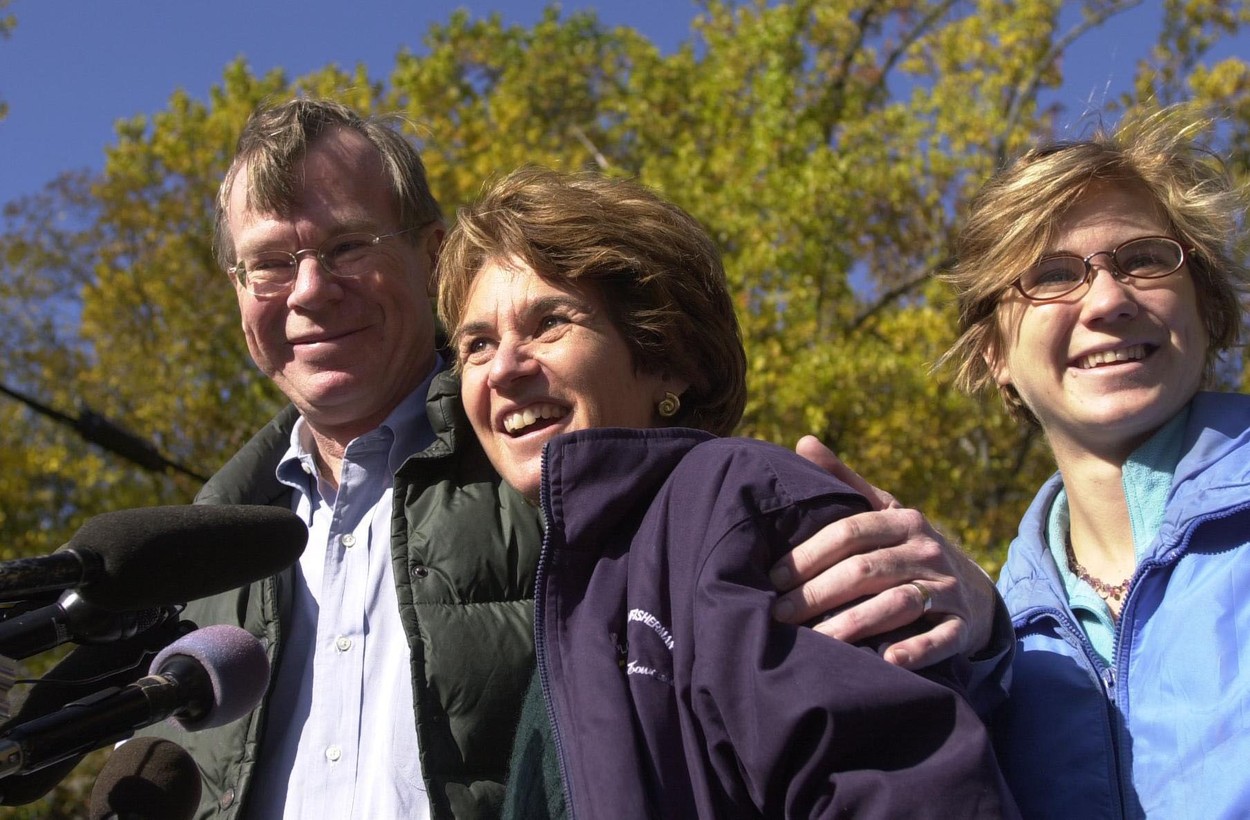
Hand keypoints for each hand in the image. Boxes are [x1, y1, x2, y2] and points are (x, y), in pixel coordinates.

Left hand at [771, 436, 996, 669]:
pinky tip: (886, 660)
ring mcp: (946, 589)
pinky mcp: (960, 626)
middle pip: (866, 570)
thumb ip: (843, 481)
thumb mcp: (882, 511)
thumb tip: (803, 441)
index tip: (773, 577)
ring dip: (854, 624)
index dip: (808, 554)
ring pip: (897, 604)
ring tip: (816, 642)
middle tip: (780, 615)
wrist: (971, 588)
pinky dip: (915, 650)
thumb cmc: (905, 547)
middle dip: (818, 593)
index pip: (849, 531)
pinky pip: (940, 639)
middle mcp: (927, 550)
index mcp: (902, 520)